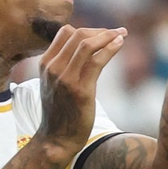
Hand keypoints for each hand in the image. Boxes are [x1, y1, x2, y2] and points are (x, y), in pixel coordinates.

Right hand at [35, 26, 126, 155]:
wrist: (55, 139)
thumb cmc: (59, 112)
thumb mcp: (54, 84)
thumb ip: (63, 66)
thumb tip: (85, 50)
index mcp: (45, 64)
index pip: (65, 33)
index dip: (88, 29)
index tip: (103, 34)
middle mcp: (53, 68)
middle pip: (78, 34)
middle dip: (101, 31)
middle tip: (118, 33)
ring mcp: (64, 78)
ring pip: (86, 44)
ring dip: (108, 36)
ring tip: (122, 35)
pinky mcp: (80, 90)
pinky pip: (96, 61)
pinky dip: (110, 48)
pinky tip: (120, 44)